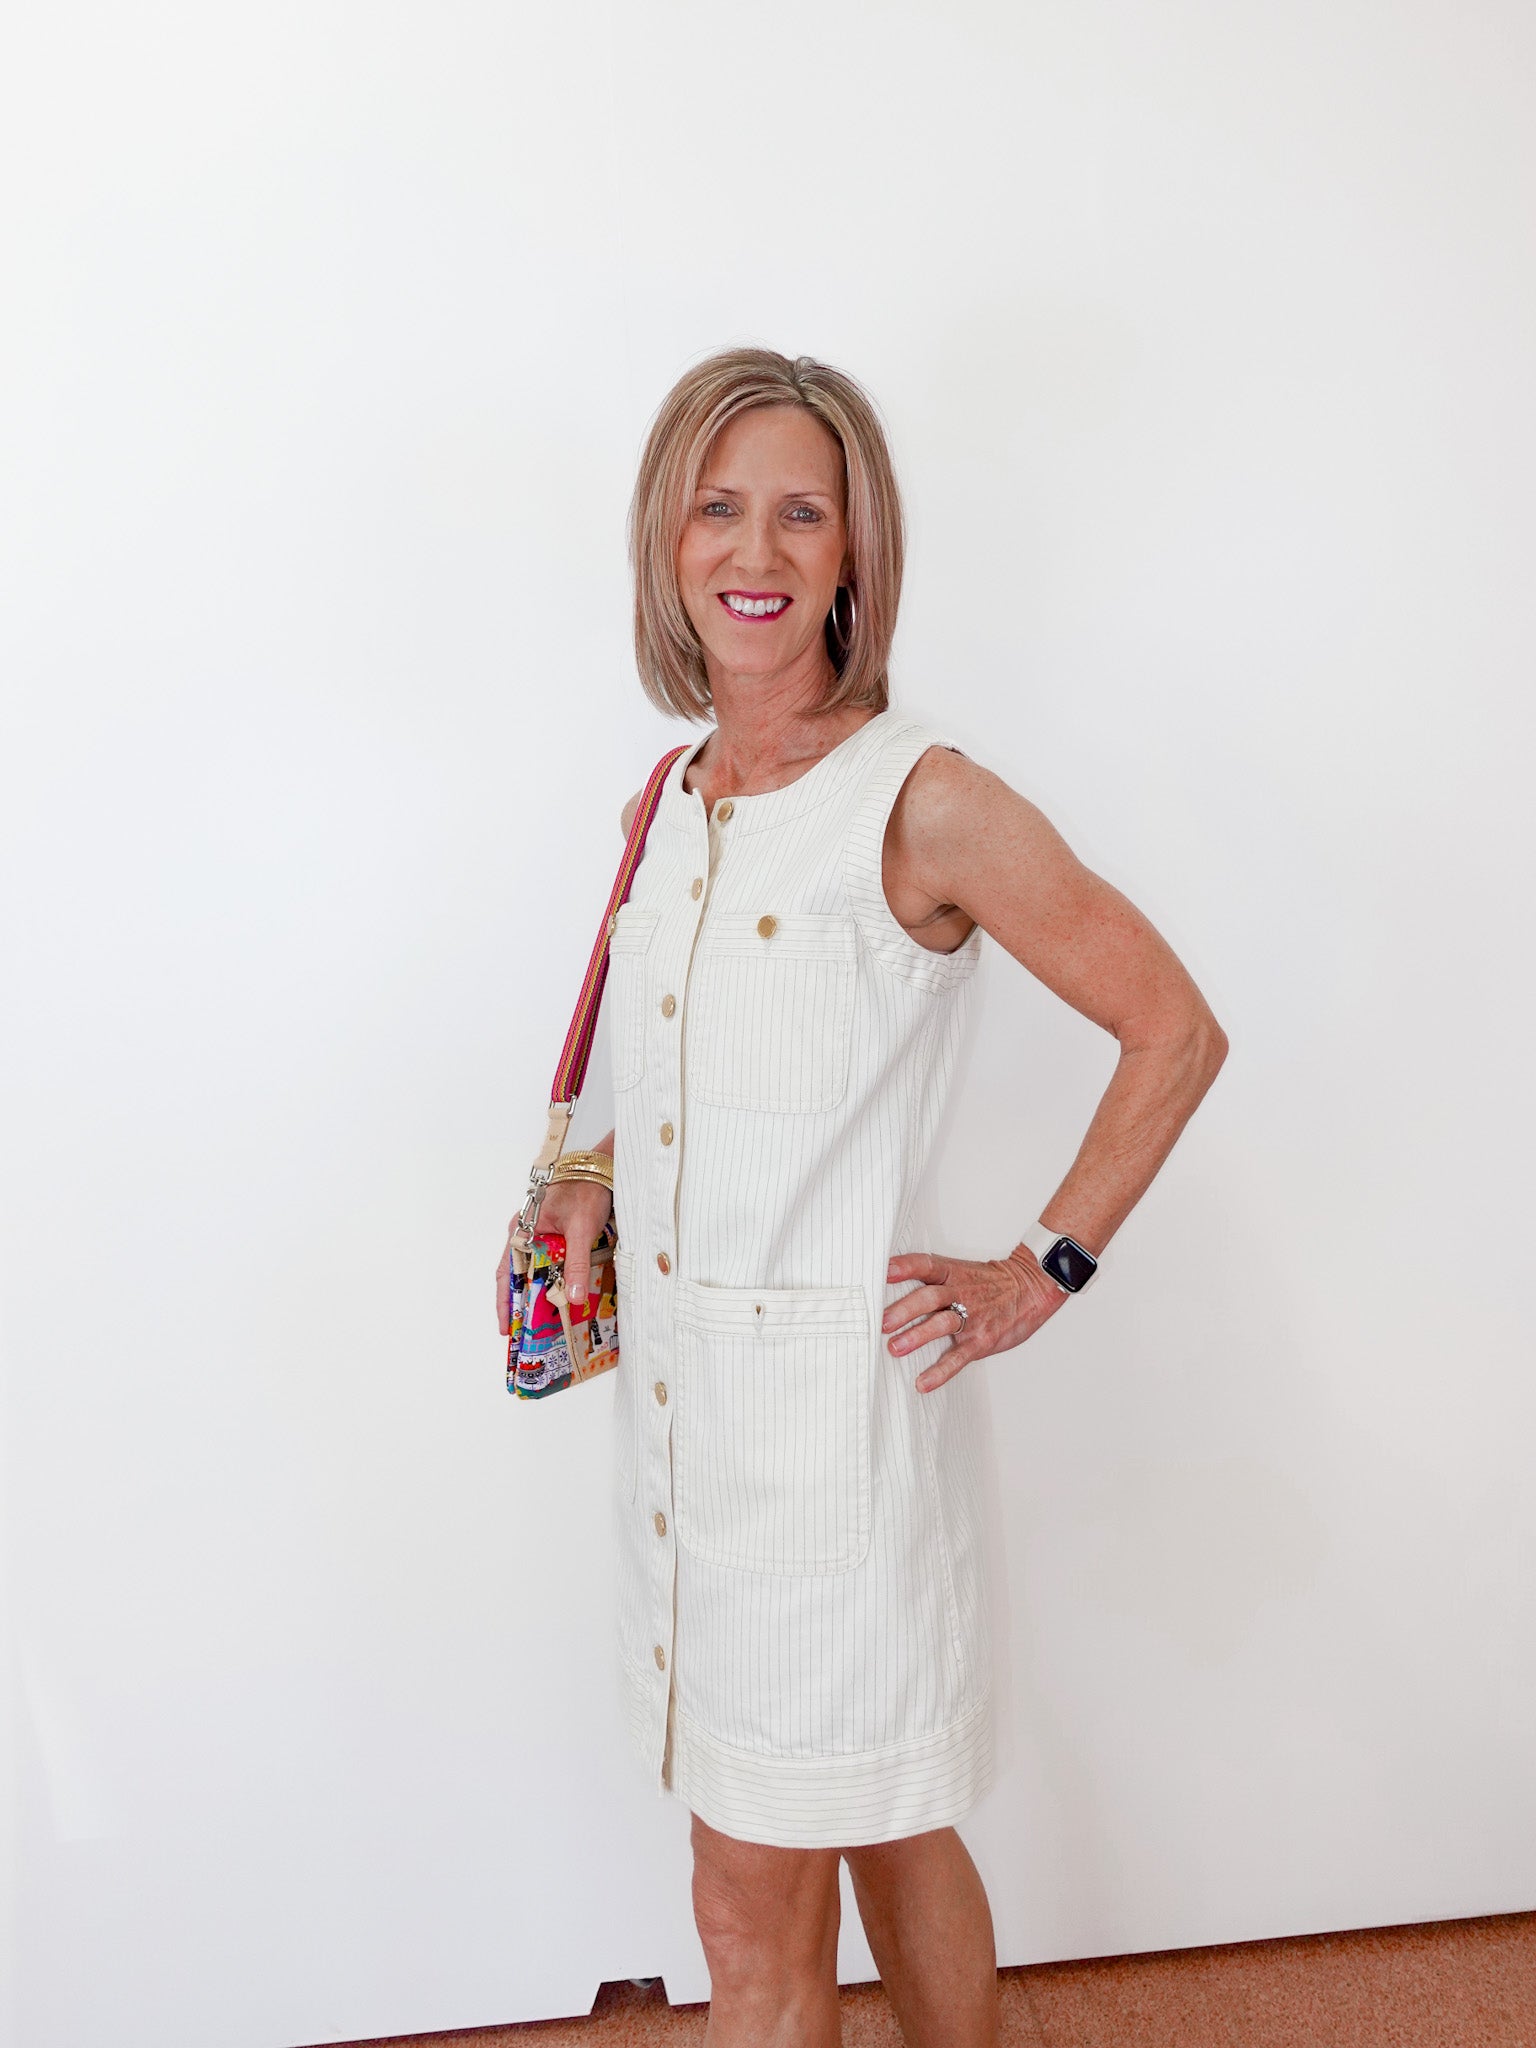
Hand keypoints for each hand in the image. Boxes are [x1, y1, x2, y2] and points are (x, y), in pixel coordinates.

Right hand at [495, 1178, 615, 1334]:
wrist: (602, 1168)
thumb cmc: (585, 1191)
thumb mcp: (580, 1230)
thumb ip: (576, 1264)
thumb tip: (572, 1299)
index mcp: (521, 1231)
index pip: (505, 1274)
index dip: (505, 1302)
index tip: (506, 1328)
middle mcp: (525, 1234)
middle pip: (519, 1276)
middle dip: (523, 1304)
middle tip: (527, 1334)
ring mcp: (540, 1234)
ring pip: (535, 1270)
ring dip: (540, 1292)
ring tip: (546, 1321)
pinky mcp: (556, 1235)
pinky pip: (550, 1262)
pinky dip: (554, 1279)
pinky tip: (564, 1294)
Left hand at [883, 1248, 1067, 1392]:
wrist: (1032, 1288)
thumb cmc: (992, 1283)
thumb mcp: (962, 1271)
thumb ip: (934, 1280)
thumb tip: (893, 1287)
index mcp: (953, 1273)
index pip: (926, 1265)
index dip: (904, 1267)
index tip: (883, 1272)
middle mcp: (960, 1292)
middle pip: (929, 1297)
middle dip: (904, 1310)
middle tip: (882, 1322)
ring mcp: (972, 1317)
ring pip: (941, 1324)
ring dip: (917, 1336)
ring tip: (895, 1348)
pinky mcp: (981, 1340)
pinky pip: (958, 1357)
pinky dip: (940, 1372)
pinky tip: (923, 1383)